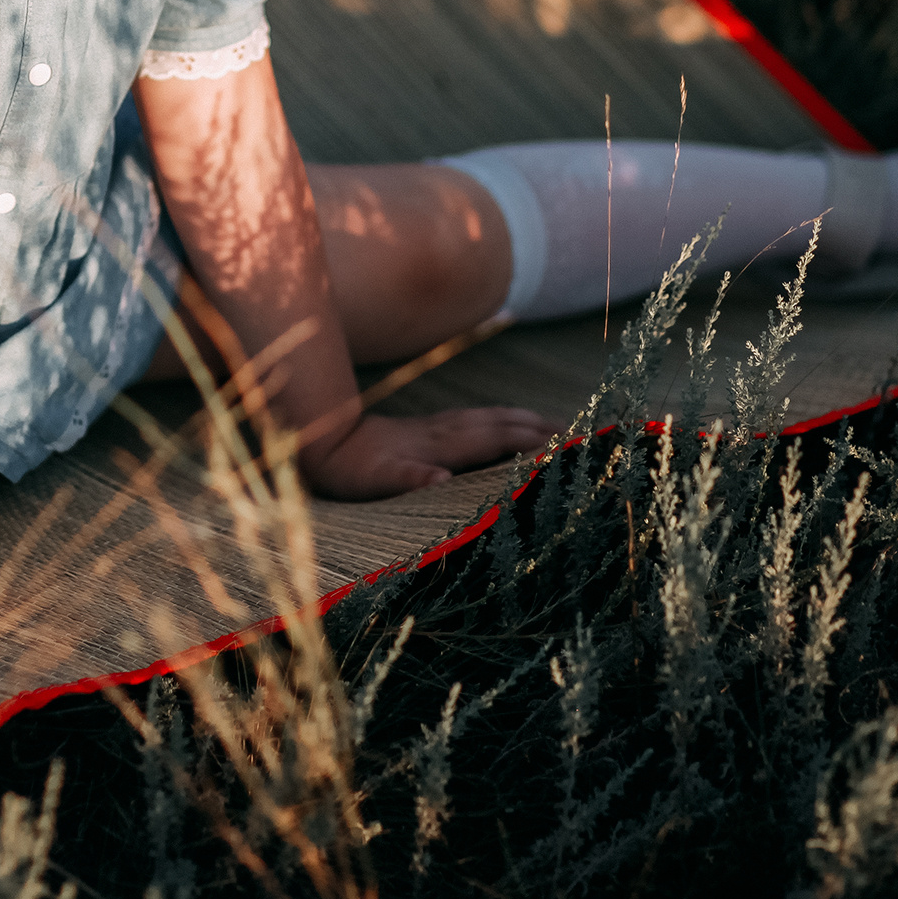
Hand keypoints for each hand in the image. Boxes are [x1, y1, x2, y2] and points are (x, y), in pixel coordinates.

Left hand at [297, 407, 557, 500]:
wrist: (322, 440)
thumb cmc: (352, 469)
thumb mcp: (377, 480)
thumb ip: (411, 478)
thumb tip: (441, 480)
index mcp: (440, 446)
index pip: (496, 440)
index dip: (531, 441)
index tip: (568, 442)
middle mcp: (442, 431)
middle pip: (500, 423)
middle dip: (537, 426)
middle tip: (574, 430)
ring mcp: (433, 427)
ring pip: (487, 418)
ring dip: (520, 418)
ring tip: (548, 423)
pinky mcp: (421, 429)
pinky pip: (471, 420)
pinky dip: (494, 421)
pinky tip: (497, 425)